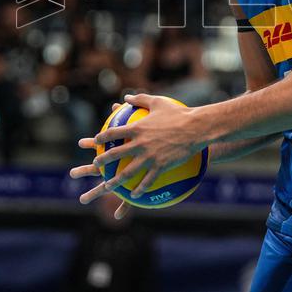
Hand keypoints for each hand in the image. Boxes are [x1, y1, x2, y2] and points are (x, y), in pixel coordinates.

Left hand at [69, 93, 204, 204]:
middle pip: (115, 154)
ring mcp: (149, 156)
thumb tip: (126, 96)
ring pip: (127, 172)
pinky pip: (147, 180)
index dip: (102, 137)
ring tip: (108, 186)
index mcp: (137, 128)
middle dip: (102, 160)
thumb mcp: (158, 102)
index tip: (96, 140)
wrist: (196, 128)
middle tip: (95, 164)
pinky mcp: (160, 166)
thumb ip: (140, 99)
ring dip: (115, 180)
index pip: (113, 133)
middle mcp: (140, 143)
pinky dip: (139, 188)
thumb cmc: (179, 113)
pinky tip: (134, 195)